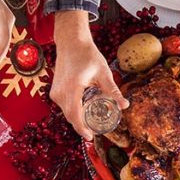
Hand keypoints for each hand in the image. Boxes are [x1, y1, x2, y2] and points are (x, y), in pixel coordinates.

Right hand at [51, 11, 128, 140]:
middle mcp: (60, 92)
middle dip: (81, 127)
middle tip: (94, 132)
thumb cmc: (87, 55)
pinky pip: (64, 106)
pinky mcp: (54, 91)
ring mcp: (55, 92)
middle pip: (70, 117)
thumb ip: (113, 91)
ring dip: (77, 119)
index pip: (75, 115)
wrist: (71, 42)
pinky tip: (83, 112)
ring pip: (66, 112)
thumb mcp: (103, 73)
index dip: (82, 129)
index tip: (90, 137)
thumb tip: (125, 105)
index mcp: (72, 88)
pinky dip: (73, 111)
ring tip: (90, 123)